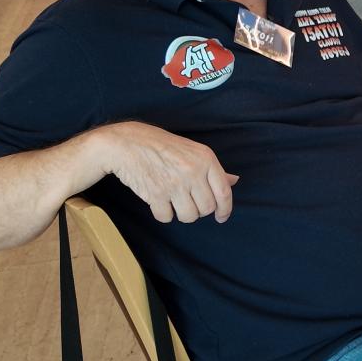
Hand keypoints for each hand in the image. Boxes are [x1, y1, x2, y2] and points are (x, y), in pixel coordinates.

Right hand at [95, 122, 239, 223]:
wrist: (127, 143)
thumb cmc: (161, 146)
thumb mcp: (192, 150)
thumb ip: (214, 169)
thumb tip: (234, 181)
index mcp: (205, 159)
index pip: (224, 192)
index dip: (225, 209)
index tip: (221, 217)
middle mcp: (193, 171)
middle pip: (206, 208)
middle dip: (199, 210)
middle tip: (188, 202)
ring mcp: (174, 184)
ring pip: (189, 216)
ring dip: (182, 214)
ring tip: (174, 201)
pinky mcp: (155, 194)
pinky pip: (166, 217)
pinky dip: (163, 214)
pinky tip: (159, 202)